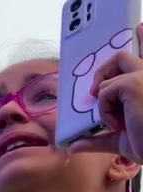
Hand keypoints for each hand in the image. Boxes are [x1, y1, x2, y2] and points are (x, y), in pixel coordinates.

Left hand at [71, 24, 142, 161]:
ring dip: (104, 101)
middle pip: (120, 57)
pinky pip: (104, 91)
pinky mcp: (135, 84)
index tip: (141, 26)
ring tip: (118, 120)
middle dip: (102, 73)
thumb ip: (97, 139)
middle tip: (96, 95)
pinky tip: (119, 123)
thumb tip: (73, 146)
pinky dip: (104, 110)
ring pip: (108, 78)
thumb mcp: (119, 139)